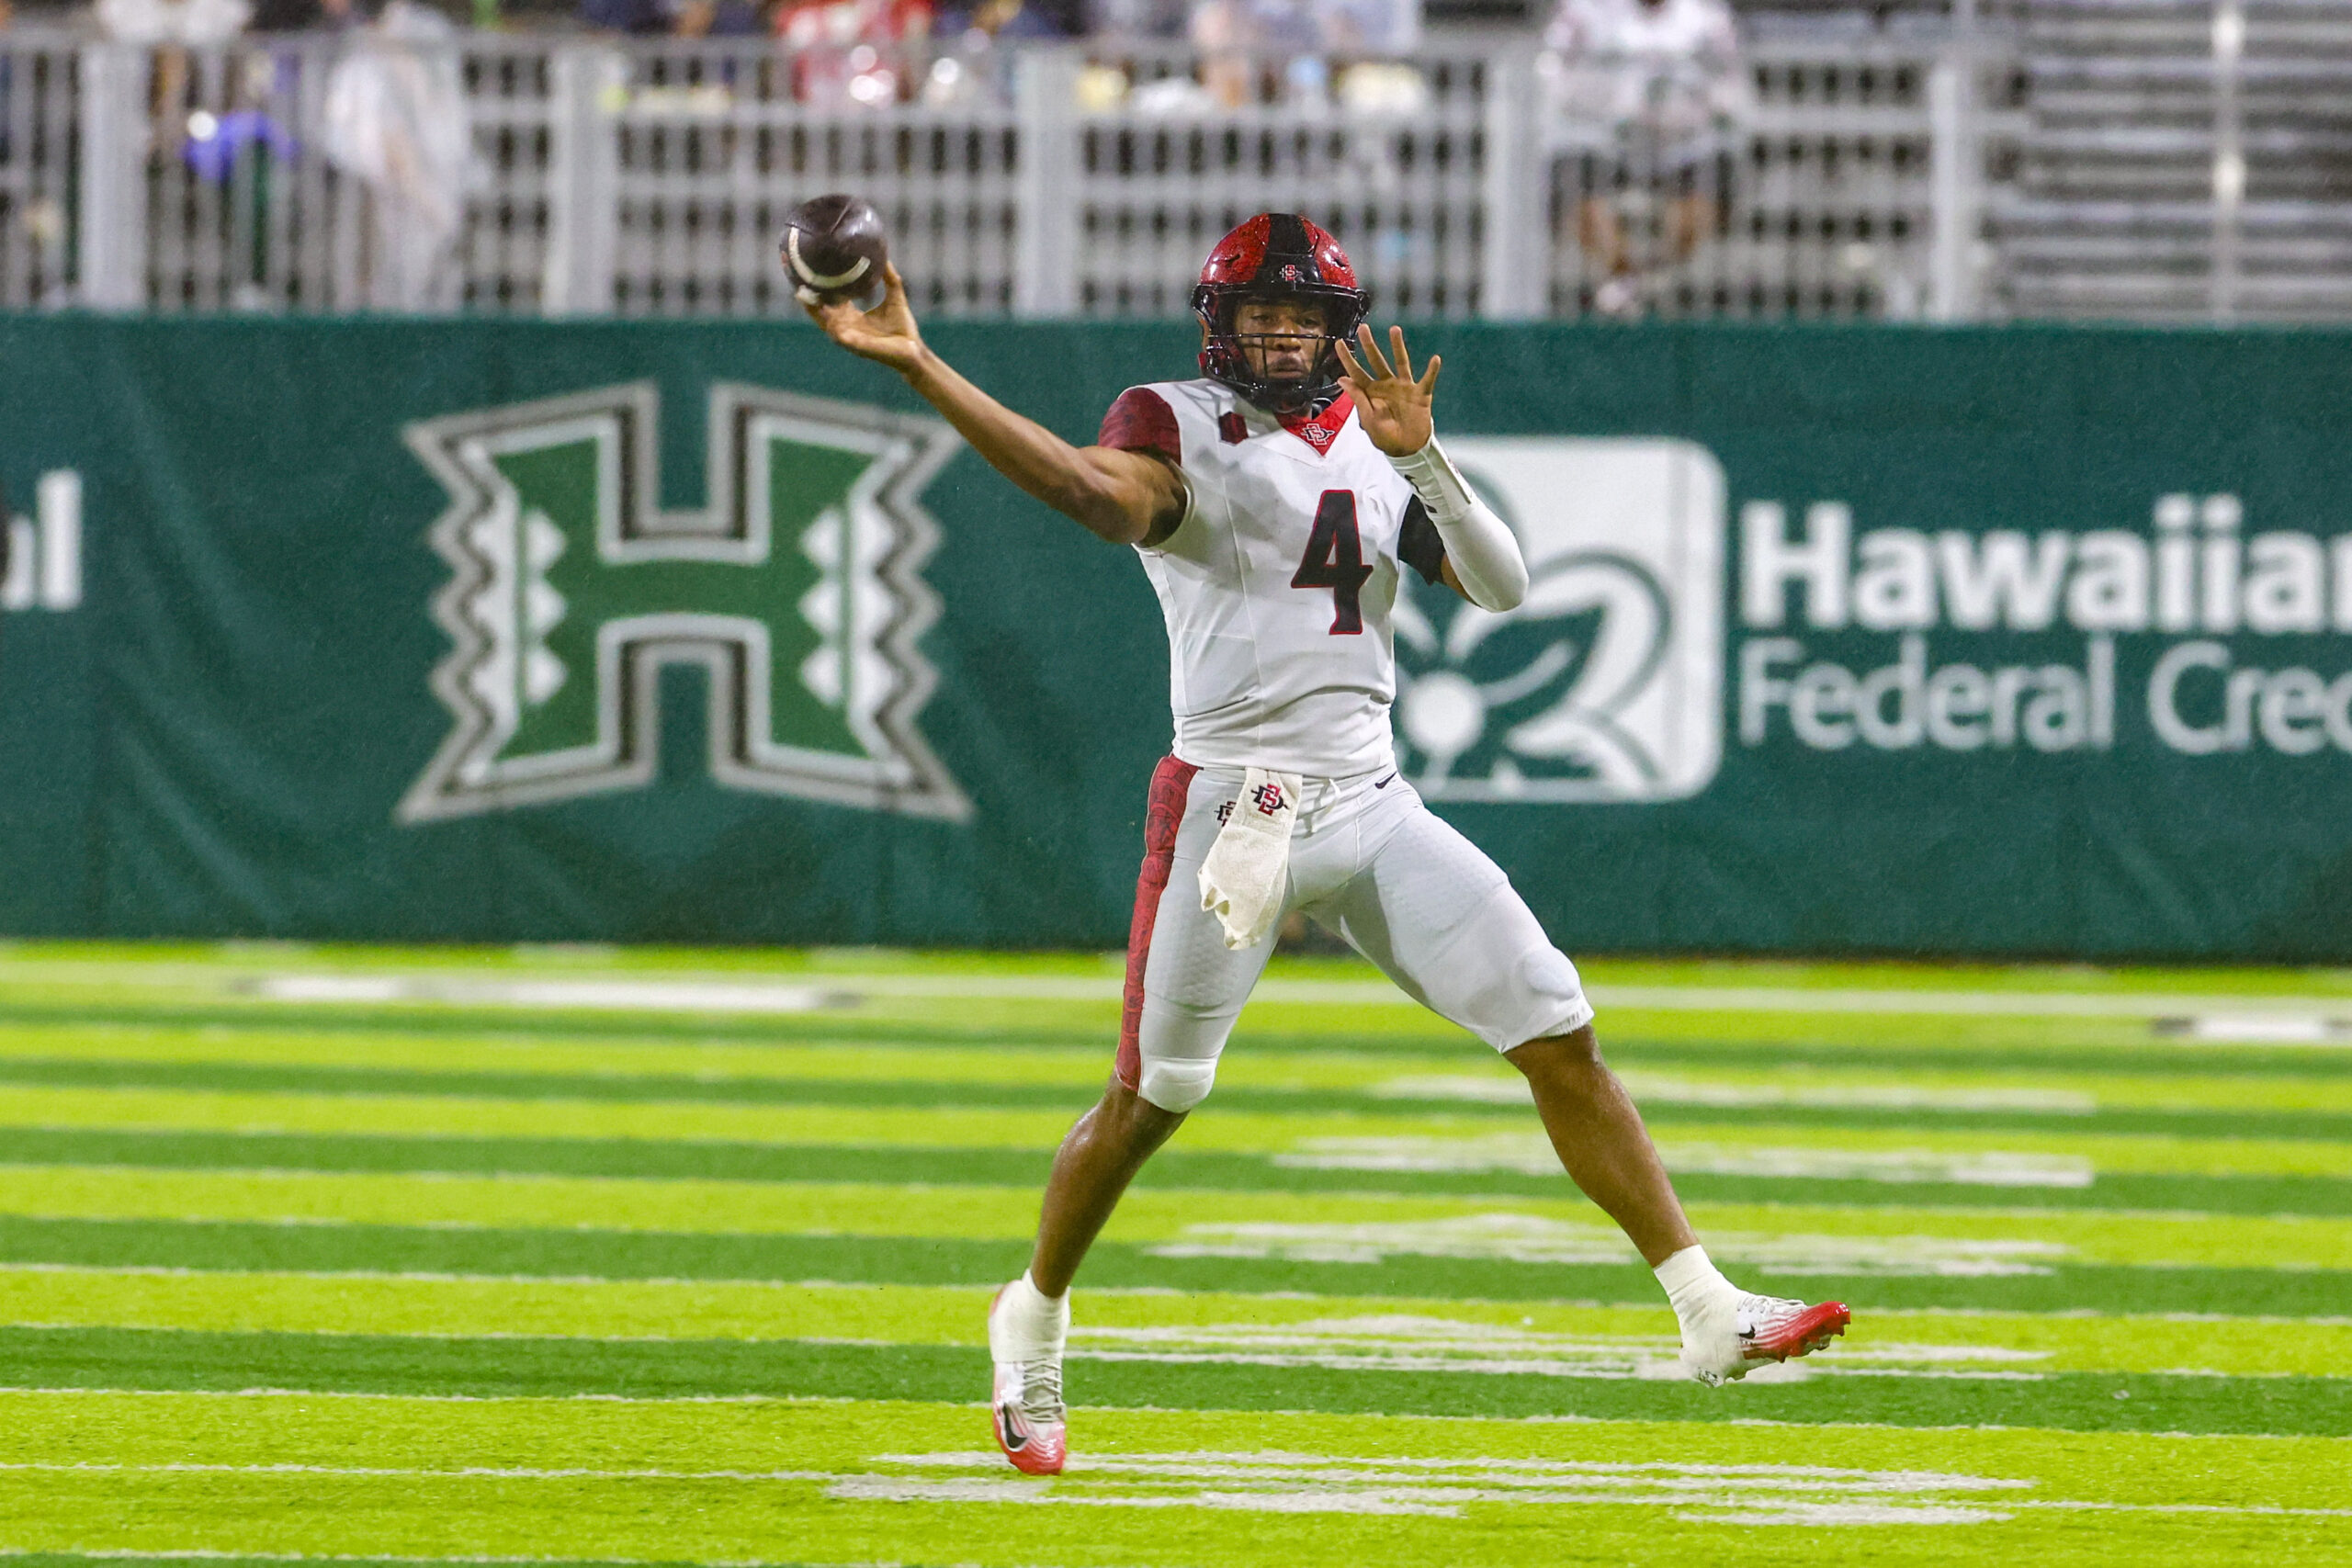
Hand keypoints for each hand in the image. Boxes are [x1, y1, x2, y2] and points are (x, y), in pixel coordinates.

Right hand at [804, 262, 927, 376]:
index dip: (819, 289)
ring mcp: (849, 338)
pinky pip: (839, 335)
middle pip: (820, 312)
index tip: (809, 273)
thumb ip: (889, 277)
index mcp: (851, 317)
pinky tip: (824, 312)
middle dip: (806, 299)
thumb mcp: (894, 296)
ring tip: (803, 295)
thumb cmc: (903, 327)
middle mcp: (846, 327)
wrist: (913, 350)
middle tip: (797, 281)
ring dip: (813, 310)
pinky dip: (830, 324)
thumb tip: (884, 256)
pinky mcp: (856, 346)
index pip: (830, 301)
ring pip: (825, 323)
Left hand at [1335, 324, 1439, 457]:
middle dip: (1369, 345)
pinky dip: (1432, 371)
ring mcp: (1404, 388)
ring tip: (1394, 330)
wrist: (1407, 449)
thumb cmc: (1385, 436)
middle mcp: (1387, 385)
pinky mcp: (1420, 394)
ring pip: (1401, 362)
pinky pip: (1427, 380)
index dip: (1347, 359)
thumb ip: (1358, 398)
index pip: (1357, 372)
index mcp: (1371, 392)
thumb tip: (1342, 378)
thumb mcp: (1368, 419)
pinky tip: (1435, 359)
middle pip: (1376, 361)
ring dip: (1398, 347)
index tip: (1338, 343)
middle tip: (1363, 328)